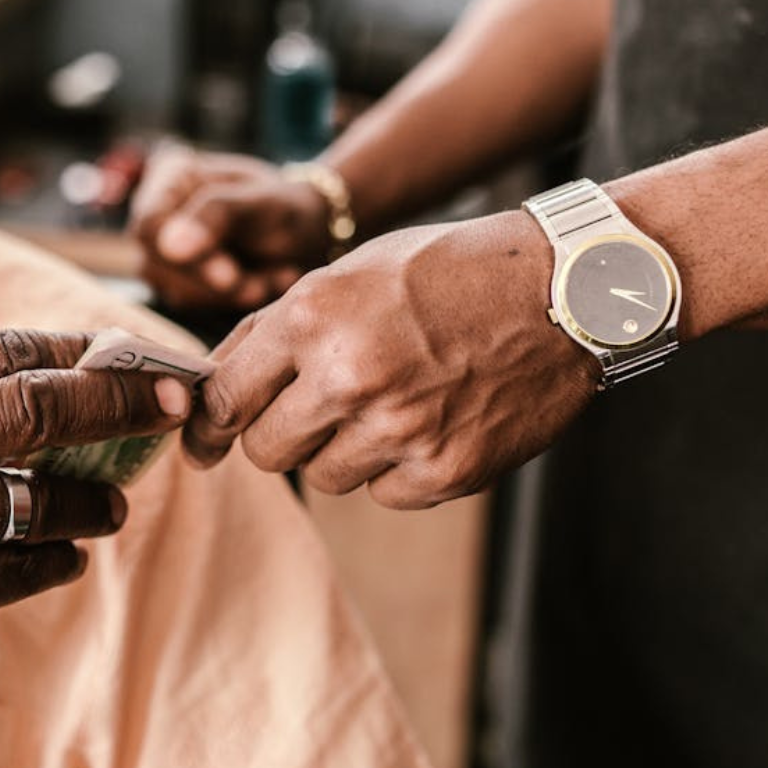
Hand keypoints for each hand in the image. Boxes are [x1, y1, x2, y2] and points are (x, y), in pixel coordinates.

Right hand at [0, 330, 192, 706]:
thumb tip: (52, 373)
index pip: (6, 351)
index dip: (84, 352)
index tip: (134, 359)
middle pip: (43, 406)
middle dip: (128, 401)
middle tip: (180, 403)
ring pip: (47, 500)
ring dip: (98, 498)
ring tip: (111, 503)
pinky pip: (27, 570)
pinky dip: (60, 558)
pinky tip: (63, 554)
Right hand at [128, 145, 333, 309]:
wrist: (309, 238)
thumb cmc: (285, 209)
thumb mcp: (261, 204)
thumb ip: (217, 215)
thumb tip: (169, 247)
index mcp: (171, 175)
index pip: (149, 224)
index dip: (182, 256)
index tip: (229, 274)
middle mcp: (158, 213)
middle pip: (155, 263)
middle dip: (211, 282)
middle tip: (257, 286)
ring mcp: (163, 252)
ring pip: (173, 289)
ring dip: (226, 295)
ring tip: (268, 282)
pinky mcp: (178, 282)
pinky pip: (193, 304)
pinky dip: (231, 303)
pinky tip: (262, 286)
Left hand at [181, 212, 596, 508]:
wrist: (562, 291)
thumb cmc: (446, 273)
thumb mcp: (347, 273)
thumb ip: (274, 330)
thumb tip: (209, 387)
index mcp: (312, 316)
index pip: (226, 398)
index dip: (209, 425)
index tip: (205, 440)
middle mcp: (348, 375)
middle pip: (266, 450)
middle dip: (280, 434)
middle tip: (317, 409)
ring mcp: (398, 429)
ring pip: (324, 476)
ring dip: (343, 450)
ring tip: (390, 402)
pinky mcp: (444, 470)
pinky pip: (385, 495)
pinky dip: (399, 470)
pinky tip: (432, 421)